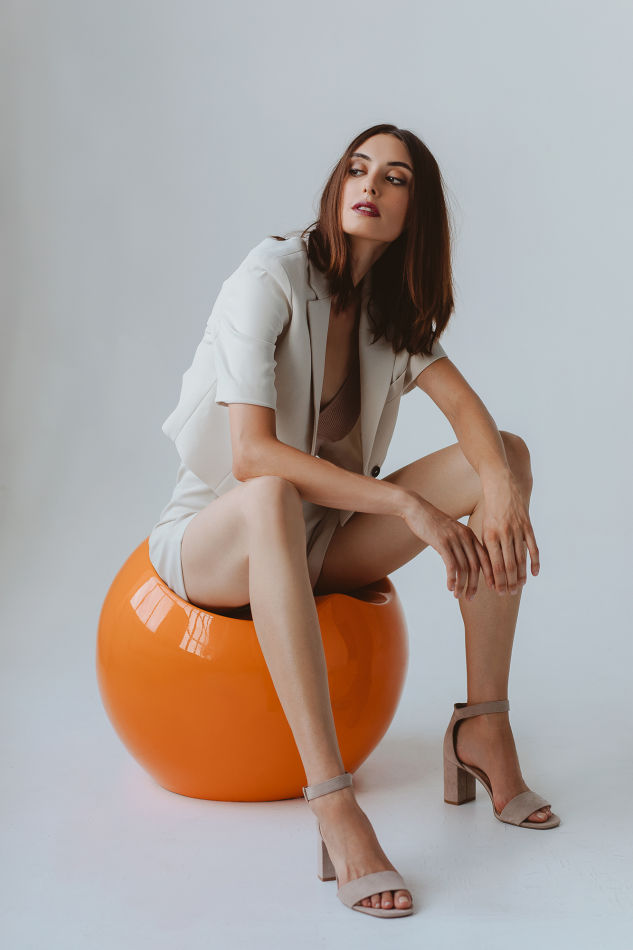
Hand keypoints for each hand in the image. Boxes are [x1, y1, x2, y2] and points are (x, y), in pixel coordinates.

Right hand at [401, 492, 495, 600]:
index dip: (491, 574)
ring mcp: (454, 540)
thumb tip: (464, 563)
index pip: (486, 558)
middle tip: (470, 597)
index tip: (492, 588)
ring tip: (458, 595)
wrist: (417, 509)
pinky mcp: (443, 543)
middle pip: (476, 566)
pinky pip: (451, 566)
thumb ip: (460, 545)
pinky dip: (452, 579)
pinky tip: (449, 587)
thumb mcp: (451, 532)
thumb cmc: (432, 523)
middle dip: (475, 585)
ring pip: (464, 568)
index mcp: (470, 535)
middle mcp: (466, 537)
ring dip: (462, 585)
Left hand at [480, 471, 539, 593]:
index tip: (498, 592)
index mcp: (490, 536)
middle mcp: (504, 534)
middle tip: (510, 594)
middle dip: (509, 582)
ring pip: (521, 558)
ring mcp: (518, 530)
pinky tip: (534, 574)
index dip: (497, 580)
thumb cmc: (489, 512)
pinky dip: (535, 561)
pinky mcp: (528, 526)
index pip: (494, 564)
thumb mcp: (484, 528)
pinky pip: (533, 547)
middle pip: (508, 564)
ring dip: (521, 575)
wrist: (501, 486)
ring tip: (520, 587)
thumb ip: (487, 548)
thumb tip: (488, 571)